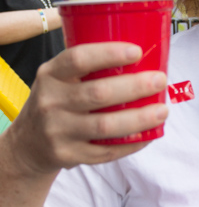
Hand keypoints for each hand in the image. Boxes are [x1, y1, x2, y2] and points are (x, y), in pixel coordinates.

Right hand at [6, 42, 167, 177]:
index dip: (109, 54)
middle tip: (160, 80)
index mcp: (50, 75)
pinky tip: (149, 135)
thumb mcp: (58, 78)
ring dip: (139, 118)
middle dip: (135, 87)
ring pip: (105, 126)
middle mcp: (50, 102)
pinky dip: (131, 143)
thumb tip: (143, 57)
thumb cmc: (56, 100)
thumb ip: (87, 67)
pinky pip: (106, 150)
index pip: (78, 59)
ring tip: (162, 111)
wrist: (27, 143)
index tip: (137, 51)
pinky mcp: (67, 155)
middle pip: (98, 93)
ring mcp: (58, 131)